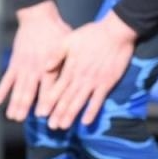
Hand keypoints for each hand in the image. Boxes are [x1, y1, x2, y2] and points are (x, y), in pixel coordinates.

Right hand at [0, 0, 71, 121]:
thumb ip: (66, 63)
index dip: (44, 101)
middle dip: (25, 106)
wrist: (38, 17)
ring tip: (12, 116)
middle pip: (29, 90)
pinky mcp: (15, 62)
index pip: (47, 87)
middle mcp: (35, 68)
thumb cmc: (57, 31)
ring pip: (17, 87)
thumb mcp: (67, 45)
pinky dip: (1, 90)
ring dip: (14, 103)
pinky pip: (7, 79)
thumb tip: (72, 78)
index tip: (42, 115)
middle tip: (22, 120)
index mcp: (49, 65)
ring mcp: (23, 66)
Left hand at [36, 12, 138, 129]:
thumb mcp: (69, 39)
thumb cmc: (92, 34)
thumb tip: (45, 67)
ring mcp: (94, 81)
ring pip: (80, 102)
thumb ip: (56, 54)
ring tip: (63, 126)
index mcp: (70, 67)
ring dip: (71, 115)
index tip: (41, 114)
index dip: (48, 102)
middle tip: (50, 127)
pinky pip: (98, 100)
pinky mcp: (107, 83)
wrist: (116, 32)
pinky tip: (86, 122)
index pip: (57, 88)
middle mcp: (81, 77)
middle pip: (67, 99)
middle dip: (57, 113)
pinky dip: (92, 112)